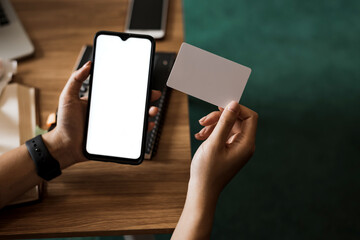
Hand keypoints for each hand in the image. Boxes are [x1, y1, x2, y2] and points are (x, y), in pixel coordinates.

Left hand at [42, 61, 160, 168]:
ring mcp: (115, 125)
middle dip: (146, 98)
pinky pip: (134, 133)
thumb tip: (88, 65)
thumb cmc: (64, 123)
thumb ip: (76, 80)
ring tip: (152, 110)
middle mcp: (111, 112)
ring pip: (136, 118)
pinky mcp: (117, 138)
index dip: (133, 86)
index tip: (143, 80)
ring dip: (147, 113)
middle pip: (132, 103)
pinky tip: (148, 125)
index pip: (121, 91)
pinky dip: (143, 129)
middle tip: (153, 94)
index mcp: (102, 101)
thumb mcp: (68, 97)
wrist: (64, 146)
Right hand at [190, 101, 257, 197]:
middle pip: (237, 120)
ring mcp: (237, 148)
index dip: (236, 109)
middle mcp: (245, 145)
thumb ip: (225, 122)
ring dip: (214, 125)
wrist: (202, 191)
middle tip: (203, 121)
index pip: (250, 117)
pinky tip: (200, 136)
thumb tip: (234, 104)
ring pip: (228, 126)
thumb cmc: (208, 170)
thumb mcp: (214, 143)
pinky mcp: (229, 150)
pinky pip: (224, 135)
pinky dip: (212, 133)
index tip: (219, 107)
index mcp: (246, 144)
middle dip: (220, 118)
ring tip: (200, 132)